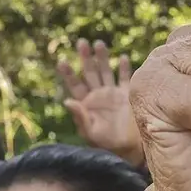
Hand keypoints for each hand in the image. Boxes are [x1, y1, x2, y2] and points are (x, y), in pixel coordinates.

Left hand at [57, 39, 140, 162]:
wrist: (128, 148)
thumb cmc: (106, 143)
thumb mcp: (90, 132)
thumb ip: (80, 117)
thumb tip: (67, 101)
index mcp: (86, 103)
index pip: (75, 85)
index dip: (69, 73)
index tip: (62, 61)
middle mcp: (98, 95)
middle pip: (90, 72)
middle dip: (85, 58)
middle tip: (81, 42)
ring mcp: (112, 93)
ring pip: (106, 71)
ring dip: (103, 58)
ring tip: (98, 43)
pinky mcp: (127, 95)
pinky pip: (125, 78)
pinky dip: (124, 68)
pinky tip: (122, 58)